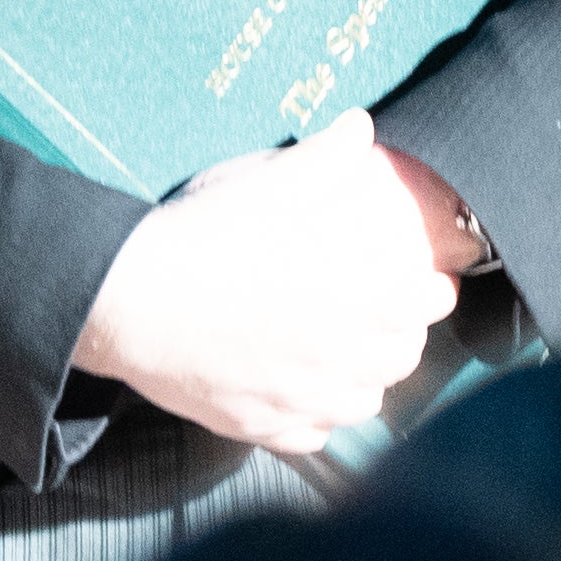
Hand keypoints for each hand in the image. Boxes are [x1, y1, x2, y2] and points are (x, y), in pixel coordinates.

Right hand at [71, 116, 462, 450]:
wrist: (129, 299)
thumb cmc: (204, 236)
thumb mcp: (268, 183)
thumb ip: (325, 157)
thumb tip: (360, 125)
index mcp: (358, 293)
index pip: (431, 303)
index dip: (431, 289)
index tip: (422, 281)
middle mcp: (341, 354)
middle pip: (403, 357)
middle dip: (401, 336)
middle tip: (382, 318)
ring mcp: (302, 397)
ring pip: (364, 403)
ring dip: (364, 381)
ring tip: (344, 357)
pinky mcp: (261, 425)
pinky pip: (311, 436)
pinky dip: (314, 418)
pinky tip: (298, 392)